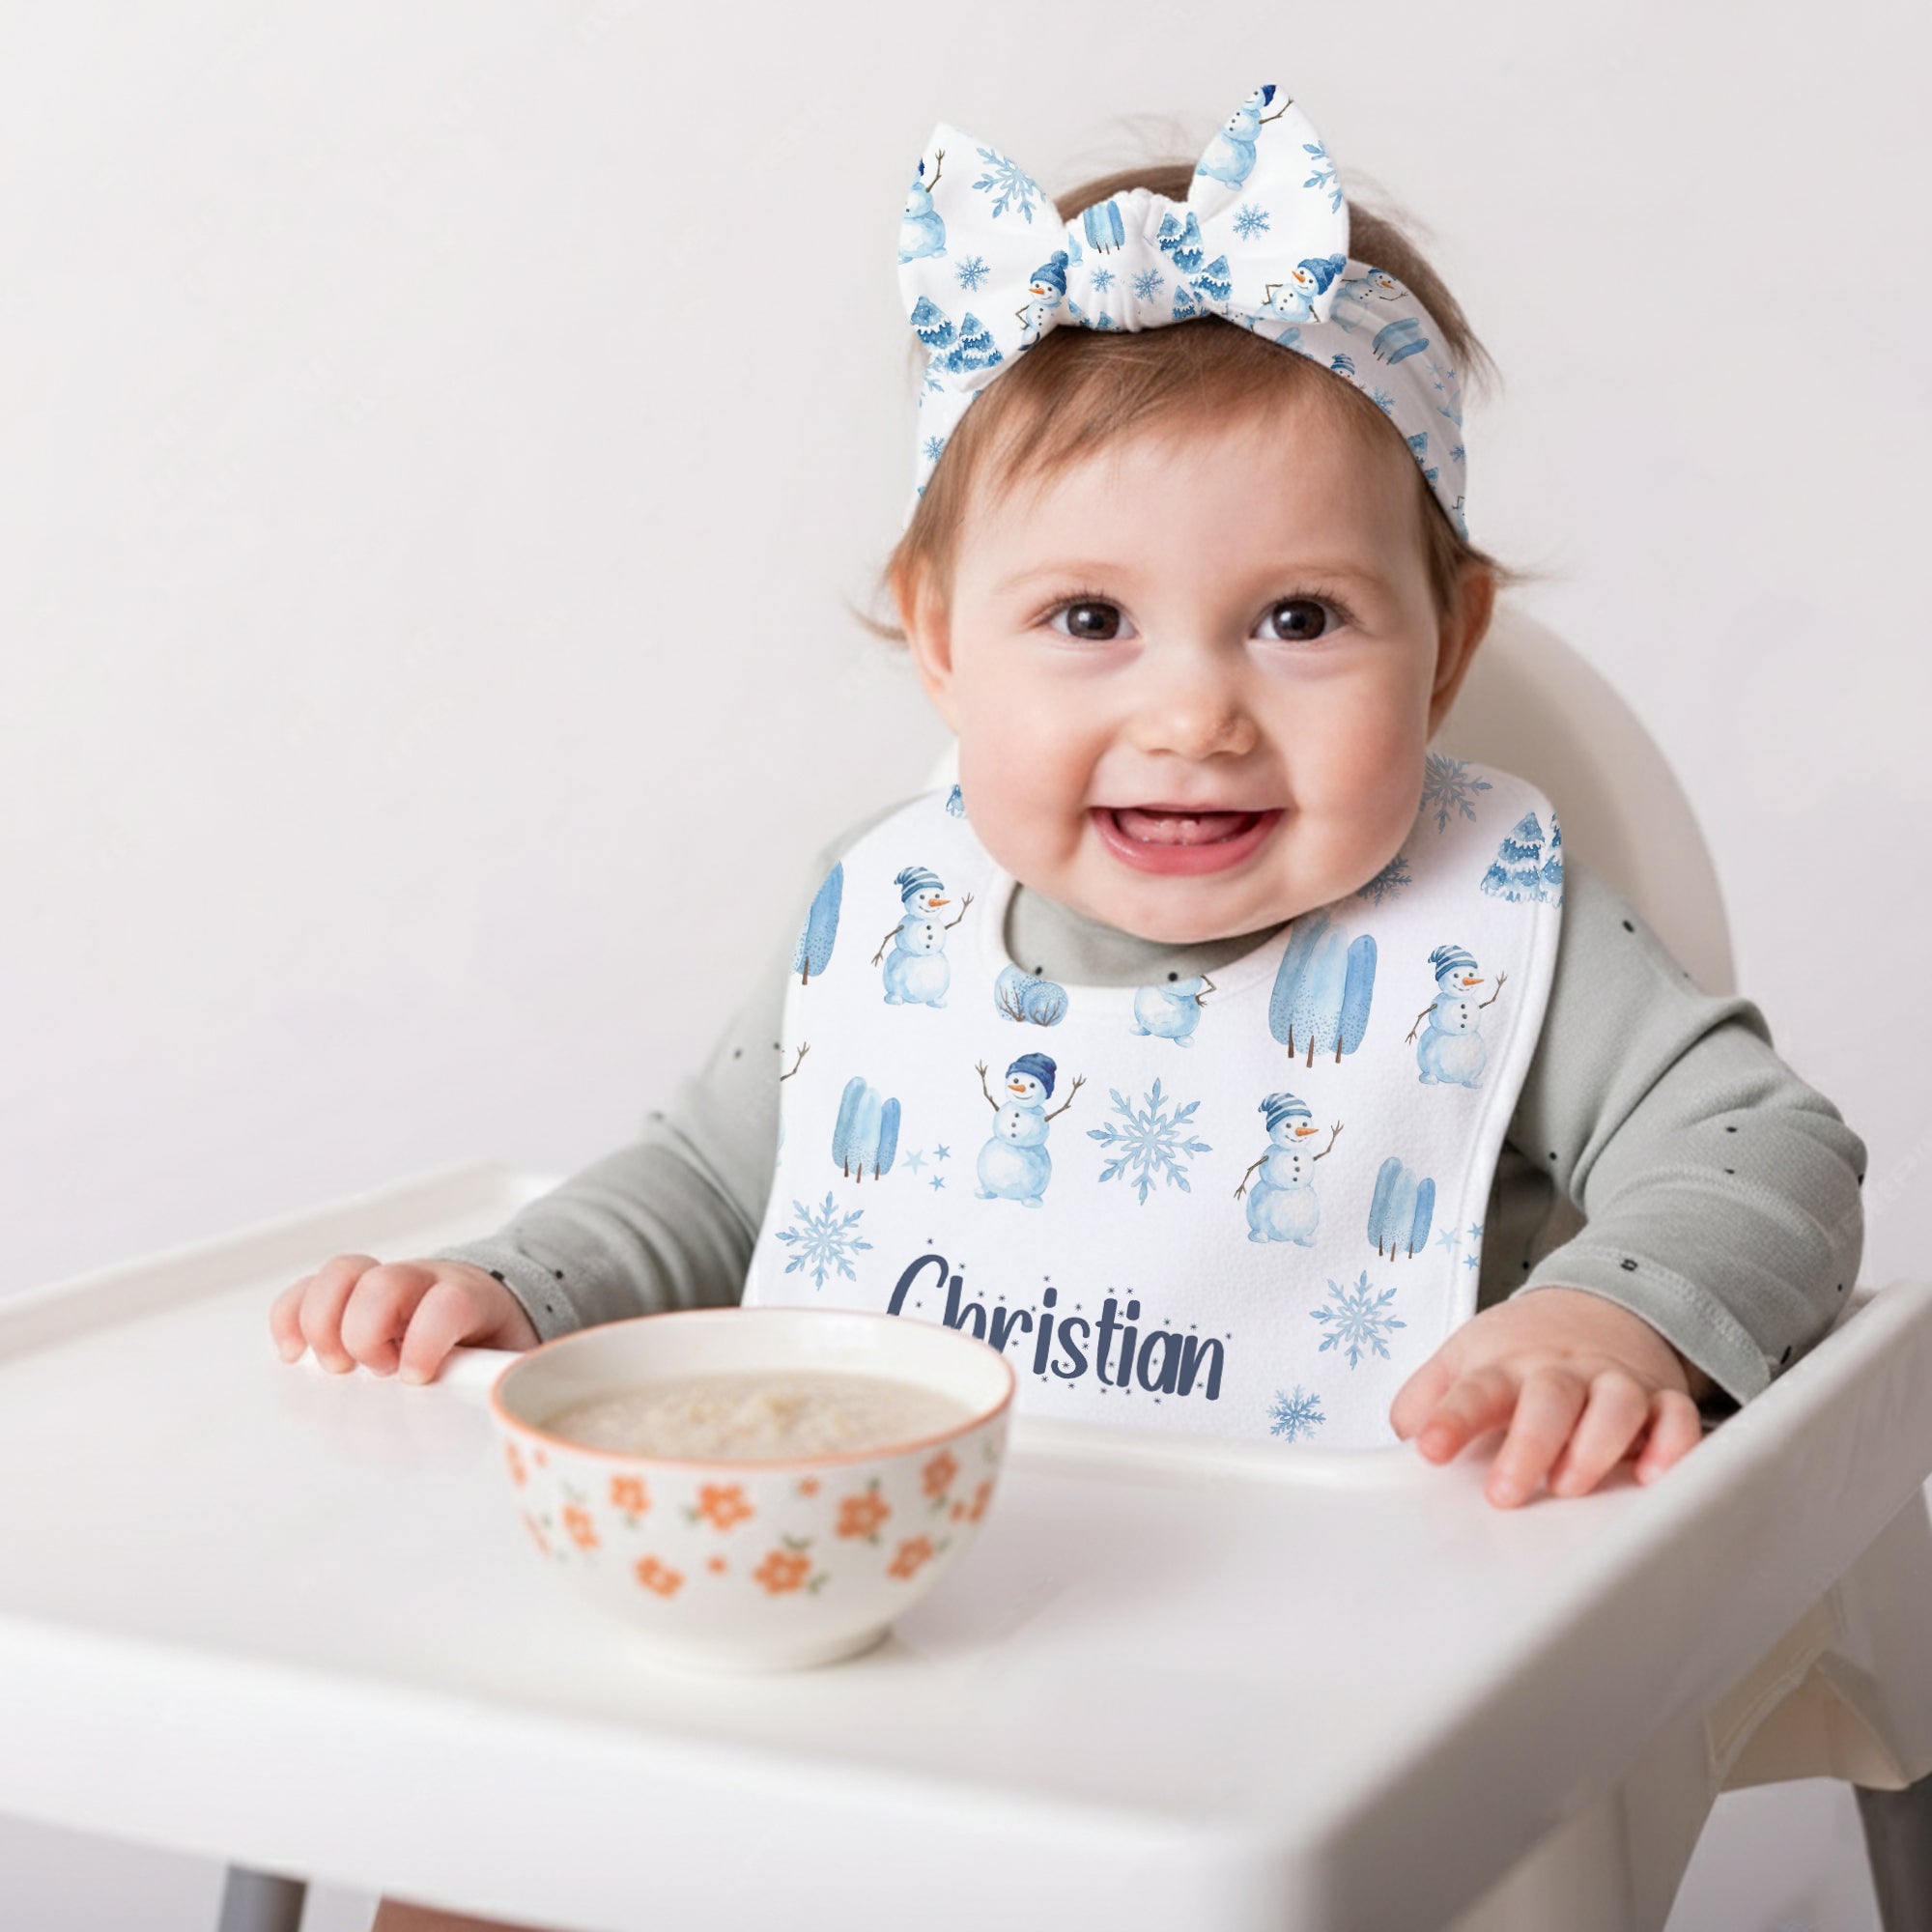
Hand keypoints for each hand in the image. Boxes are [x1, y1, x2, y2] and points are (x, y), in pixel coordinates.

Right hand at [269, 1254, 540, 1382]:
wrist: (488, 1304)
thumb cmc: (493, 1340)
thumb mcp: (510, 1360)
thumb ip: (497, 1380)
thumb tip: (489, 1413)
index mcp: (471, 1297)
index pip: (448, 1302)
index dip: (426, 1339)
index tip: (416, 1377)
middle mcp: (423, 1280)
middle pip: (385, 1282)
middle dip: (368, 1333)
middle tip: (377, 1371)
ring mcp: (382, 1281)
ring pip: (343, 1274)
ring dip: (324, 1322)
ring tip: (336, 1366)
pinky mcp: (348, 1294)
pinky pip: (307, 1289)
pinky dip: (291, 1318)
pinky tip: (293, 1354)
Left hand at [1389, 1287, 1713, 1507]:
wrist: (1597, 1306)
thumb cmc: (1521, 1351)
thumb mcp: (1462, 1361)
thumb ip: (1425, 1400)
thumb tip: (1403, 1436)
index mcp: (1505, 1365)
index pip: (1474, 1389)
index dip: (1451, 1419)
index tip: (1430, 1450)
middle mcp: (1561, 1371)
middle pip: (1548, 1399)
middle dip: (1527, 1446)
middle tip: (1503, 1494)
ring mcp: (1614, 1381)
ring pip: (1616, 1405)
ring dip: (1595, 1446)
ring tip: (1569, 1486)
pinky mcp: (1661, 1398)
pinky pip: (1678, 1418)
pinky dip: (1672, 1446)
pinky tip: (1653, 1476)